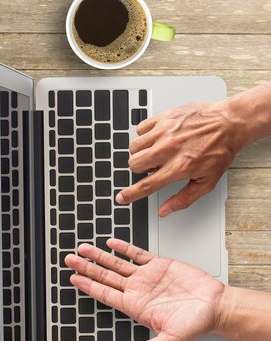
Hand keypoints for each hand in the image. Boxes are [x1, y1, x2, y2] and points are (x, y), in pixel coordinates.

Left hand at [64, 239, 224, 340]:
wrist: (216, 307)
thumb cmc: (195, 326)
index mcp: (135, 307)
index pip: (105, 294)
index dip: (88, 286)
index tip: (73, 278)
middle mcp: (137, 291)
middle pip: (105, 277)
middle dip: (86, 268)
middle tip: (69, 260)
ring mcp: (146, 277)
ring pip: (116, 263)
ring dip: (99, 256)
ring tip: (83, 248)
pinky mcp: (159, 265)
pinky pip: (136, 254)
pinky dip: (123, 247)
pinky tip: (111, 243)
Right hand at [116, 101, 243, 216]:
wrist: (230, 122)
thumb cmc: (220, 151)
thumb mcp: (207, 182)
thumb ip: (183, 199)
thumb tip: (164, 211)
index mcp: (179, 167)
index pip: (146, 185)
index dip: (130, 194)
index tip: (121, 198)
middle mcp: (169, 149)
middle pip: (134, 164)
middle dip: (140, 169)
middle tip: (153, 166)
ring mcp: (165, 132)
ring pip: (134, 147)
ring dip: (141, 151)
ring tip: (156, 150)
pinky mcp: (163, 118)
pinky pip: (140, 129)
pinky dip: (146, 134)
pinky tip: (158, 137)